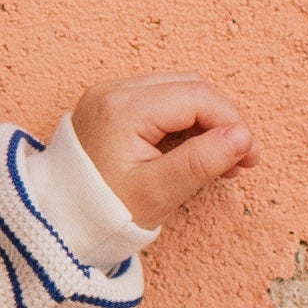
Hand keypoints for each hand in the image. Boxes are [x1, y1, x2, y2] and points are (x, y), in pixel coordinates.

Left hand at [69, 74, 253, 229]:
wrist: (57, 219)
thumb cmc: (103, 212)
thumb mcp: (157, 192)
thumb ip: (201, 161)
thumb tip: (242, 136)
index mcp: (124, 109)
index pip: (197, 98)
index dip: (232, 123)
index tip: (250, 155)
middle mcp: (114, 90)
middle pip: (190, 88)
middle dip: (222, 120)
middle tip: (241, 160)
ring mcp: (111, 94)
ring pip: (178, 90)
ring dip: (206, 119)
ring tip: (221, 160)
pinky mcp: (111, 104)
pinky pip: (160, 99)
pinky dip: (184, 120)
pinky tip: (196, 150)